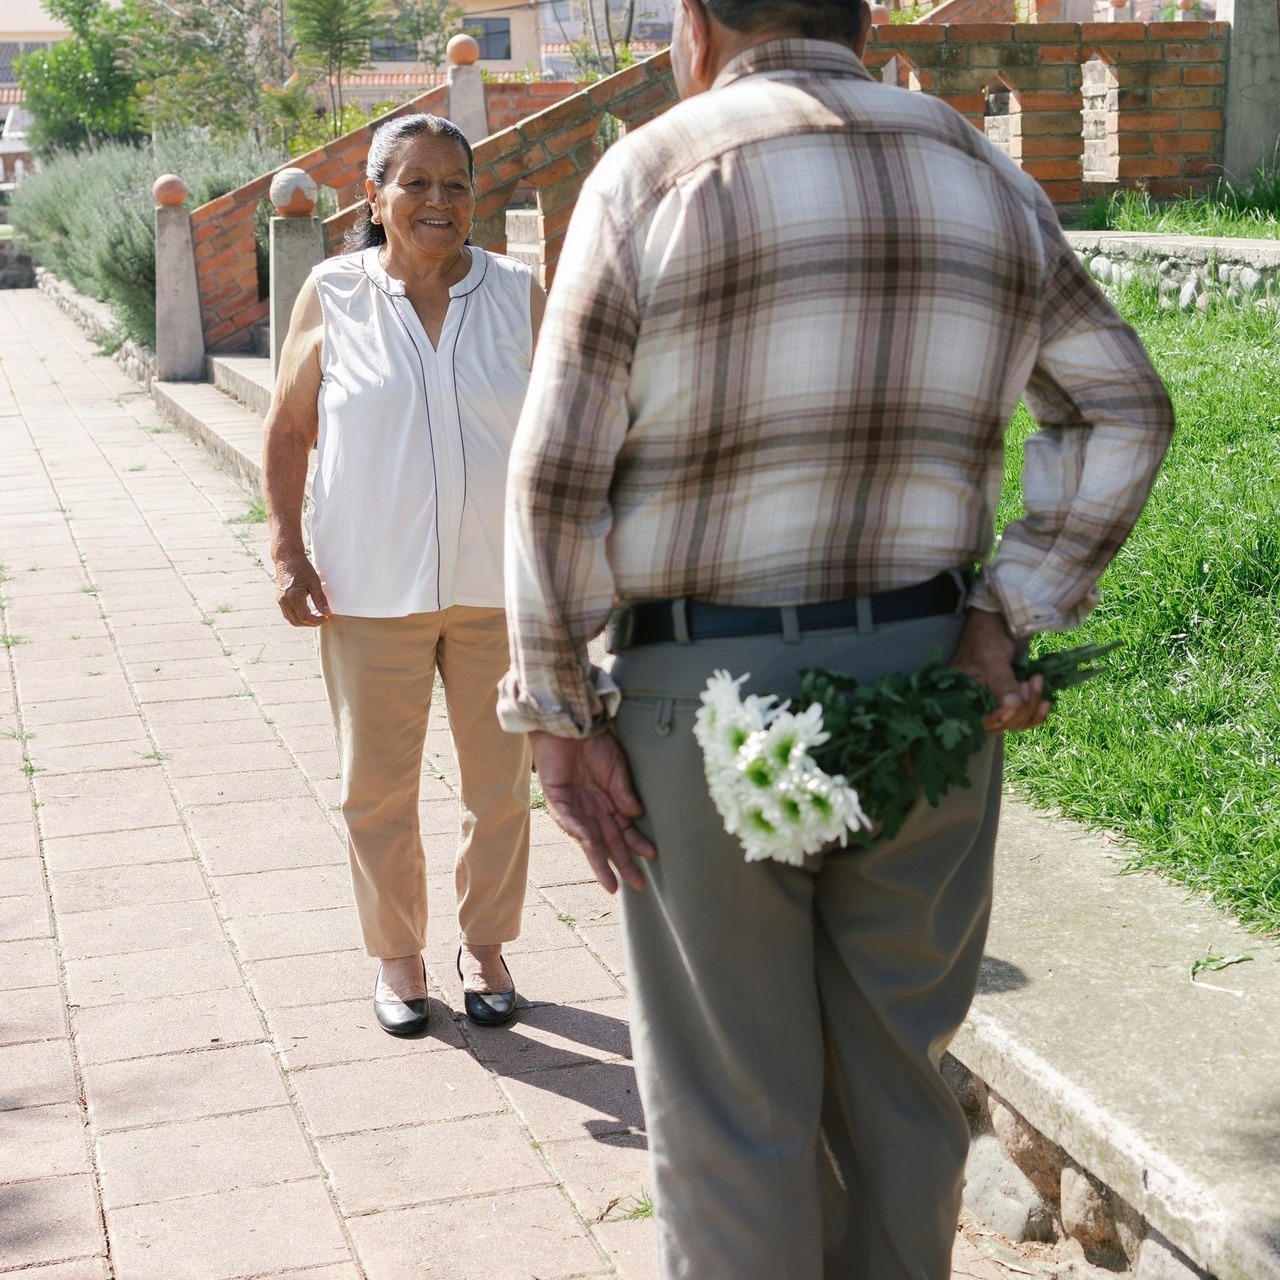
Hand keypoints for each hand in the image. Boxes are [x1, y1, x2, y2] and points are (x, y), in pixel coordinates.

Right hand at [274, 552, 329, 626]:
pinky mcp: (280, 599)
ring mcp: (280, 601)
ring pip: (291, 620)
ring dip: (304, 621)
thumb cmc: (302, 568)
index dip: (317, 621)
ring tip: (316, 616)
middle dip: (311, 623)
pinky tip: (307, 612)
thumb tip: (326, 612)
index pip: (305, 618)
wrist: (287, 559)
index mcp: (293, 597)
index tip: (326, 618)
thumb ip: (320, 599)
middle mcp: (284, 601)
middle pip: (297, 622)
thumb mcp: (314, 583)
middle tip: (322, 618)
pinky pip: (288, 614)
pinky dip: (297, 617)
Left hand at [529, 731, 655, 893]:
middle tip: (637, 884)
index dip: (637, 844)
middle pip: (608, 842)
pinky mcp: (556, 796)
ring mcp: (574, 805)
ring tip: (612, 882)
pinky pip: (567, 818)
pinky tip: (590, 843)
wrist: (571, 721)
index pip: (624, 829)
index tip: (652, 856)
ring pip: (588, 839)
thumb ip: (624, 792)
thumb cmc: (595, 741)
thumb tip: (637, 816)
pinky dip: (578, 830)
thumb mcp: (617, 767)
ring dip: (599, 860)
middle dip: (622, 863)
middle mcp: (592, 808)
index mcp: (609, 801)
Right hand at [950, 608, 1049, 733]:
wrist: (1003, 617)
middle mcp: (978, 702)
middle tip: (1028, 682)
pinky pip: (1026, 716)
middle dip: (1021, 708)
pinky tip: (1046, 701)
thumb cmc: (988, 633)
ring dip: (1032, 706)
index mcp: (963, 695)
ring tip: (1036, 681)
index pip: (981, 721)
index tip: (1015, 702)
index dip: (1001, 718)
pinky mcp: (1013, 696)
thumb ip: (1001, 683)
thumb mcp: (992, 658)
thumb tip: (1012, 706)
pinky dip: (1038, 712)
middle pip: (1003, 724)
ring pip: (1017, 722)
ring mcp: (997, 700)